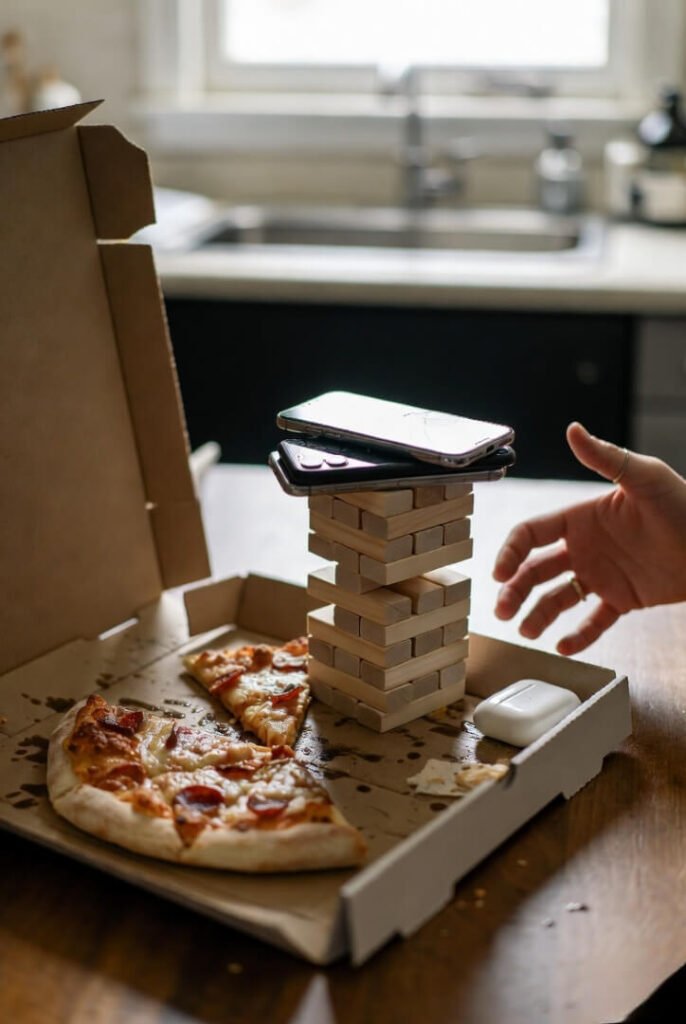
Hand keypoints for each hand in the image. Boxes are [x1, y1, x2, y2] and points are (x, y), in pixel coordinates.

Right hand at [493, 422, 685, 654]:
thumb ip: (605, 458)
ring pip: (557, 598)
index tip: (500, 572)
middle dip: (514, 590)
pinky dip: (578, 636)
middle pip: (535, 570)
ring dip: (538, 615)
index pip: (531, 534)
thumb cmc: (684, 505)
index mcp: (581, 519)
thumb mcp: (644, 477)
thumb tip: (573, 429)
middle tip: (501, 611)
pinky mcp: (622, 600)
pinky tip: (562, 647)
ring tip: (528, 632)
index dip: (511, 551)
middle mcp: (585, 547)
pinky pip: (594, 621)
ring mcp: (601, 575)